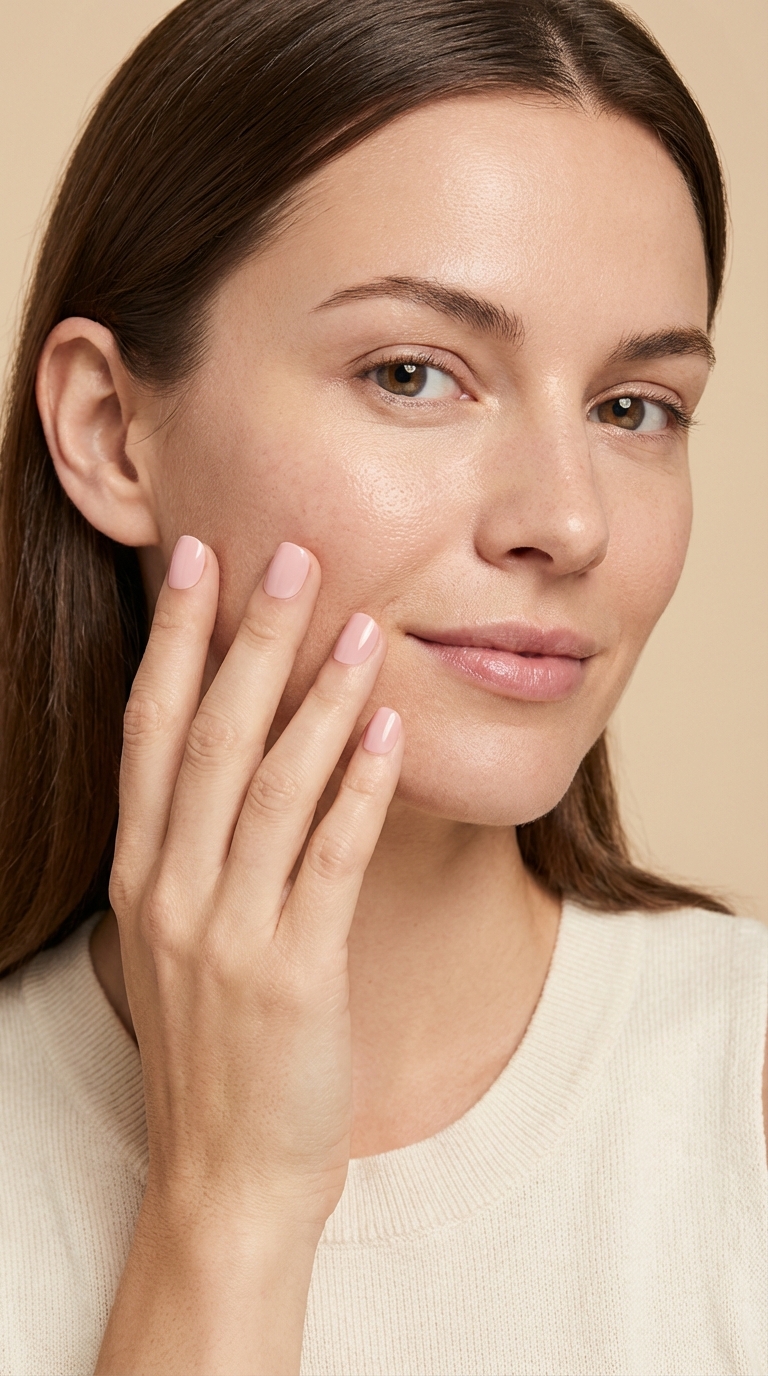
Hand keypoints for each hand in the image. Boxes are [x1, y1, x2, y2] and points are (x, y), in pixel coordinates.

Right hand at [97, 537, 401, 1373]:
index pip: (151, 734)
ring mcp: (227, 934)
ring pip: (272, 789)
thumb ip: (199, 852)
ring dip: (319, 700)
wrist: (226, 1172)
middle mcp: (171, 892)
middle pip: (211, 740)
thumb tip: (241, 756)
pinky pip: (328, 862)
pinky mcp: (292, 974)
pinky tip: (387, 730)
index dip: (174, 643)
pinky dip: (358, 790)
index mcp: (142, 876)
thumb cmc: (215, 1048)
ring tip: (363, 626)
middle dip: (249, 642)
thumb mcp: (183, 940)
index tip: (198, 565)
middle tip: (289, 558)